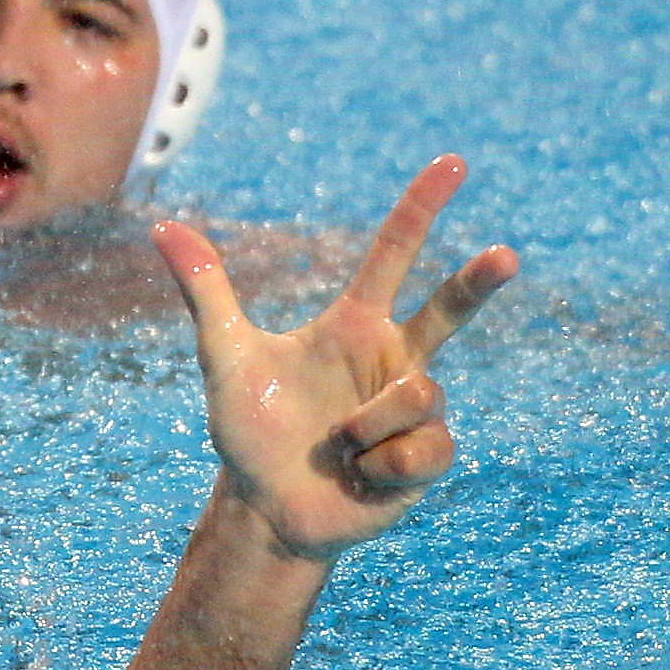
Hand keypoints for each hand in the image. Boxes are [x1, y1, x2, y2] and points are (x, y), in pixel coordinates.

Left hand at [153, 156, 517, 562]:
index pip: (393, 255)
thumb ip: (205, 291)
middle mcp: (393, 358)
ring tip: (337, 447)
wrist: (266, 507)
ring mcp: (417, 408)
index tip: (451, 163)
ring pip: (417, 395)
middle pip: (449, 309)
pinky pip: (421, 446)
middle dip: (478, 282)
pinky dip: (379, 465)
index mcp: (353, 325)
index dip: (421, 208)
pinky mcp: (429, 455)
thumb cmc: (250, 430)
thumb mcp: (224, 358)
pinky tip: (361, 476)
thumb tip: (162, 226)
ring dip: (365, 428)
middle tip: (507, 253)